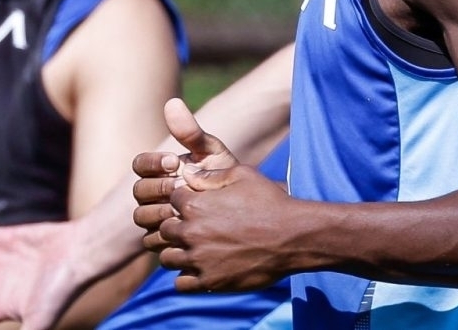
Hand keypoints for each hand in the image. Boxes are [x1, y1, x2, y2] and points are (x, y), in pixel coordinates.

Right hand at [131, 99, 241, 250]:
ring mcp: (154, 220)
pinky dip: (165, 235)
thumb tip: (172, 102)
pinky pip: (151, 241)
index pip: (139, 164)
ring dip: (160, 213)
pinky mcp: (162, 243)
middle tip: (180, 187)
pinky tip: (186, 230)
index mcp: (159, 171)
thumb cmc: (223, 178)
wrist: (242, 212)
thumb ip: (191, 132)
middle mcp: (152, 195)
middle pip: (138, 192)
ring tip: (183, 210)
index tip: (173, 162)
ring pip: (141, 218)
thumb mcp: (211, 153)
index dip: (151, 163)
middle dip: (157, 189)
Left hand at [159, 163, 292, 293]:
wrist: (293, 237)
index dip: (183, 202)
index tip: (197, 206)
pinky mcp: (210, 281)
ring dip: (178, 253)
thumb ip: (210, 175)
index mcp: (194, 205)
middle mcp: (191, 232)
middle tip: (197, 229)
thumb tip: (187, 172)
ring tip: (196, 251)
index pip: (170, 201)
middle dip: (176, 227)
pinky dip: (187, 278)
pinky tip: (202, 269)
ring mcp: (199, 259)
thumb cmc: (270, 202)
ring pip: (168, 258)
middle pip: (164, 230)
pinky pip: (180, 284)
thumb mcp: (242, 175)